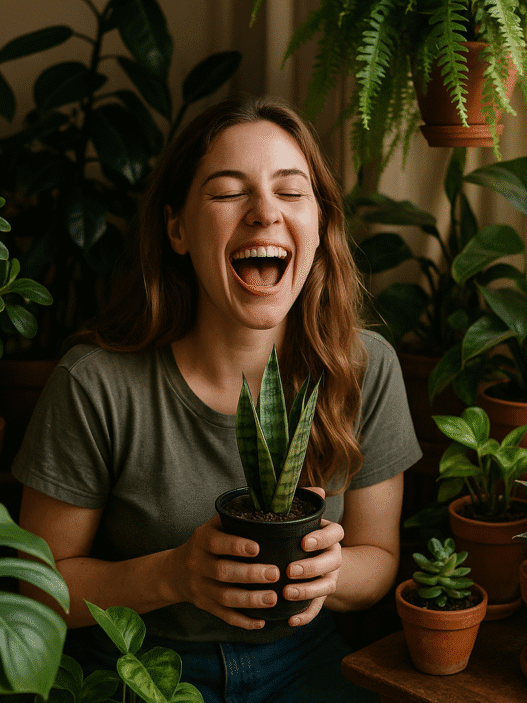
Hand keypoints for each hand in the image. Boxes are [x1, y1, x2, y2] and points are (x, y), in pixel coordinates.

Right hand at [172, 514, 279, 629]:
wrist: (175, 571)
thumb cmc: (205, 543)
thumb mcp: (212, 526)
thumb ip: (232, 518)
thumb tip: (265, 507)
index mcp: (201, 540)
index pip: (216, 543)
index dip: (236, 546)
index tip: (257, 548)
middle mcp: (198, 564)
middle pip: (223, 572)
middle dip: (250, 574)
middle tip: (275, 573)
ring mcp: (200, 587)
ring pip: (224, 597)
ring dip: (250, 600)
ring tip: (273, 598)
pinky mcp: (205, 605)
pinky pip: (223, 616)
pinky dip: (242, 621)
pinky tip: (261, 622)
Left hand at [283, 487, 343, 626]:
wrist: (318, 559)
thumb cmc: (303, 532)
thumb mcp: (305, 515)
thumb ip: (307, 501)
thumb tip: (318, 489)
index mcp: (331, 535)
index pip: (336, 533)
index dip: (321, 538)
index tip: (303, 542)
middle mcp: (334, 556)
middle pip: (332, 561)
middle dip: (311, 567)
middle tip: (289, 570)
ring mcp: (330, 577)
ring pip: (326, 586)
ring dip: (308, 591)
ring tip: (287, 593)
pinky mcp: (321, 596)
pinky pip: (317, 608)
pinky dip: (306, 616)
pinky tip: (290, 620)